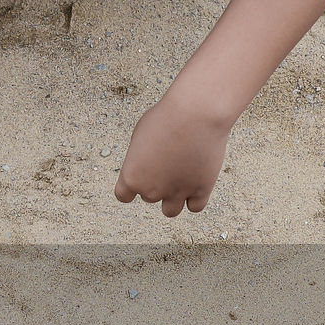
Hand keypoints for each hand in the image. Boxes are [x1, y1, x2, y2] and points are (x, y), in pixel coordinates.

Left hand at [114, 94, 232, 216]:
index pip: (124, 196)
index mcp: (131, 178)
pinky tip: (197, 182)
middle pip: (150, 197)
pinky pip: (195, 207)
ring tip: (180, 179)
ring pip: (170, 210)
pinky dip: (195, 198)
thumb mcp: (140, 136)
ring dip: (173, 198)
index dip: (133, 185)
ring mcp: (176, 193)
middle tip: (168, 161)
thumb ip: (140, 159)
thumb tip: (148, 167)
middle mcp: (151, 191)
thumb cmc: (166, 118)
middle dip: (157, 183)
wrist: (196, 114)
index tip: (141, 175)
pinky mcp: (201, 191)